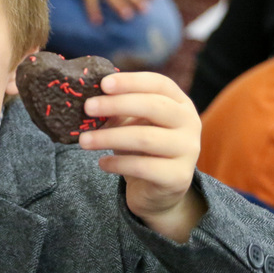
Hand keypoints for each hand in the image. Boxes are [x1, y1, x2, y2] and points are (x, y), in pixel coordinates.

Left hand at [80, 71, 203, 241]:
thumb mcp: (132, 124)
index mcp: (180, 103)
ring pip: (145, 138)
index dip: (131, 81)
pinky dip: (117, 163)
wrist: (159, 191)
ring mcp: (188, 150)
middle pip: (154, 106)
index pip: (159, 84)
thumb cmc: (142, 149)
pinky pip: (142, 167)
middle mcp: (190, 123)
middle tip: (87, 108)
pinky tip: (102, 163)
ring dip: (109, 137)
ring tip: (84, 140)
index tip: (103, 84)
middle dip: (117, 104)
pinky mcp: (178, 176)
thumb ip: (119, 110)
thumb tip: (91, 100)